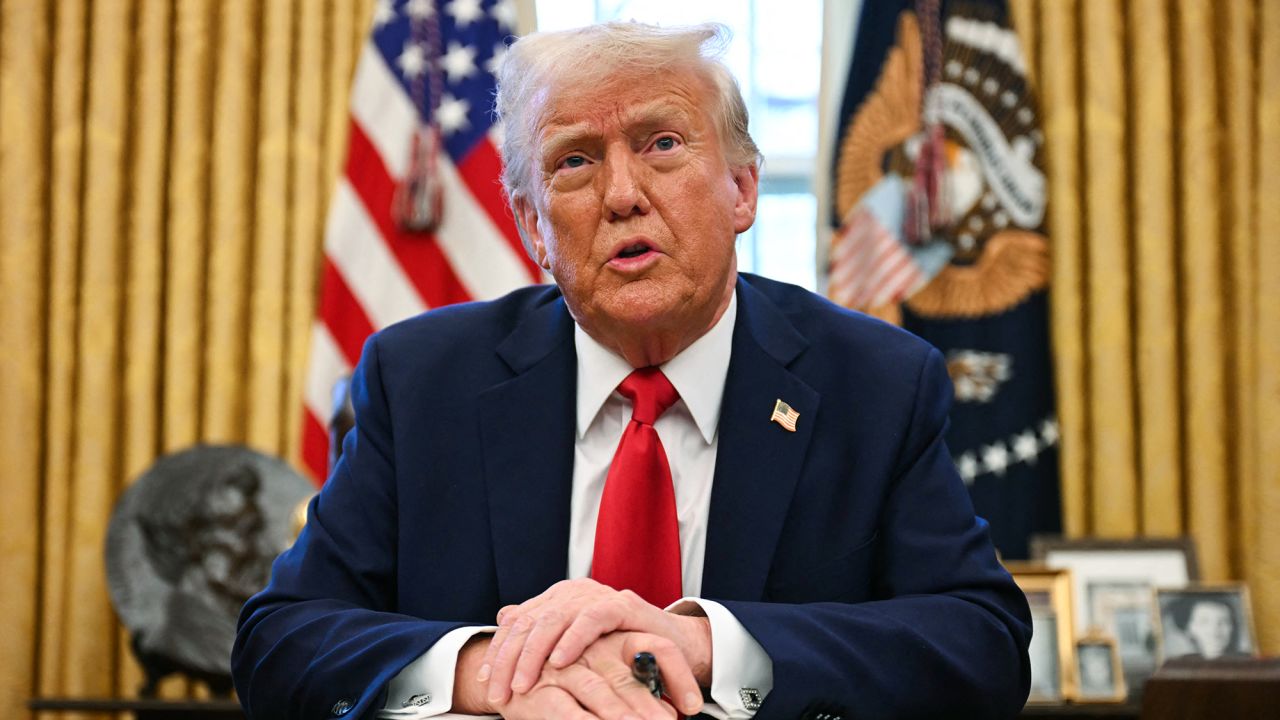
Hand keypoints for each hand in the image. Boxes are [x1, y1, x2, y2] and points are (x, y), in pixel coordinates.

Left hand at [477, 579, 710, 705]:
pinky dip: (573, 639)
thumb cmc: (620, 651)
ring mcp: (598, 596)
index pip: (519, 622)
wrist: (673, 648)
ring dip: (534, 655)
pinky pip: (592, 618)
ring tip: (522, 684)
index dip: (499, 651)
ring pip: (554, 619)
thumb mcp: (575, 647)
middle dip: (509, 659)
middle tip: (499, 693)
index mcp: (558, 600)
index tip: (485, 682)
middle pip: (530, 622)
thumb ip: (542, 633)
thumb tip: (502, 618)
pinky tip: (559, 661)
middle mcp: (574, 593)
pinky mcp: (624, 605)